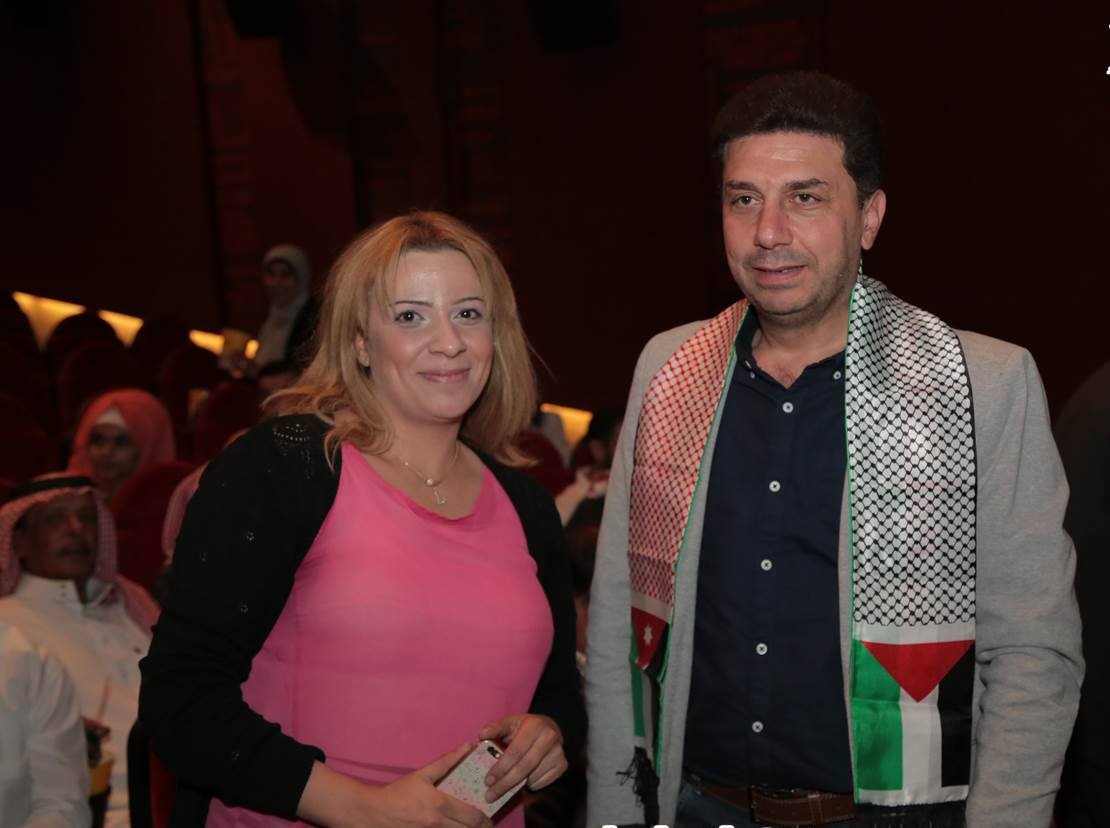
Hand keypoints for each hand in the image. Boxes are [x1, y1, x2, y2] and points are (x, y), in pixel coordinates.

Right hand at [298, 744, 492, 827]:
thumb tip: (467, 746)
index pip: (472, 816)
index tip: (489, 819)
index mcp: (439, 805)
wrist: (371, 812)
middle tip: (484, 827)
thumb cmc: (397, 792)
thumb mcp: (422, 774)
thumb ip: (446, 761)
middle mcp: (436, 824)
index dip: (484, 819)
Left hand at [478, 714, 566, 800]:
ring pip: (532, 777)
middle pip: (524, 768)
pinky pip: (541, 783)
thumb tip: (482, 735)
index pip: (516, 752)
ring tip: (503, 785)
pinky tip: (522, 778)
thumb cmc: (524, 728)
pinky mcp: (562, 765)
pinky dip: (528, 785)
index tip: (488, 781)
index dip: (501, 768)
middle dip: (505, 783)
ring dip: (516, 785)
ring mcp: (558, 753)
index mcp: (535, 726)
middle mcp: (550, 738)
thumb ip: (495, 728)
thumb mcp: (510, 723)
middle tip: (490, 795)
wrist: (549, 728)